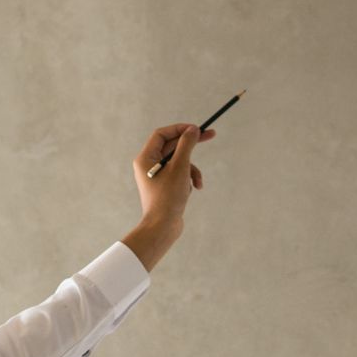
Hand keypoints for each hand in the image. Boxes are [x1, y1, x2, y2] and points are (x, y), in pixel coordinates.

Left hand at [124, 123, 213, 270]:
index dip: (180, 129)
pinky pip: (180, 175)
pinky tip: (191, 191)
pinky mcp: (165, 187)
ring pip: (180, 162)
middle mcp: (148, 165)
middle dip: (191, 146)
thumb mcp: (180, 167)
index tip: (197, 128)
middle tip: (211, 135)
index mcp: (146, 158)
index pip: (162, 134)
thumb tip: (192, 129)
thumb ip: (186, 145)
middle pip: (172, 146)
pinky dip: (189, 180)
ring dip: (192, 170)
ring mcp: (157, 176)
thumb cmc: (168, 197)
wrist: (162, 227)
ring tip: (196, 183)